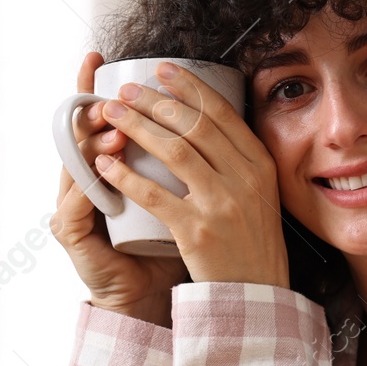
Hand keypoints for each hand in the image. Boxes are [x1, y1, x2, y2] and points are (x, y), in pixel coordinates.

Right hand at [50, 53, 188, 321]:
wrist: (149, 298)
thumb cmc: (170, 249)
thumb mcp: (181, 198)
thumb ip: (182, 164)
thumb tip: (212, 117)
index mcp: (107, 171)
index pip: (97, 122)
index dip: (94, 87)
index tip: (102, 57)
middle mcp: (84, 183)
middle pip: (81, 132)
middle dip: (96, 102)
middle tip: (114, 80)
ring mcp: (73, 206)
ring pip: (76, 159)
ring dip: (96, 136)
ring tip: (116, 118)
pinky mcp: (70, 233)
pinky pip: (78, 200)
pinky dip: (93, 178)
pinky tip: (105, 160)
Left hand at [95, 60, 289, 287]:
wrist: (254, 295)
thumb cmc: (251, 243)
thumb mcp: (259, 194)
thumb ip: (237, 160)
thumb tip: (202, 119)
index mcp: (259, 165)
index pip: (221, 113)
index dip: (189, 86)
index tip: (161, 70)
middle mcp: (244, 180)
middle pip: (194, 125)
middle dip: (154, 101)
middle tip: (125, 91)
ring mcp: (221, 205)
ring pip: (173, 151)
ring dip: (137, 127)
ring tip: (111, 115)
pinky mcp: (197, 231)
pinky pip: (154, 195)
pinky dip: (127, 177)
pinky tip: (107, 166)